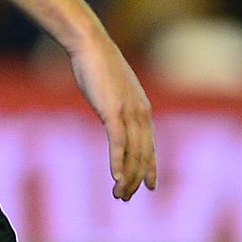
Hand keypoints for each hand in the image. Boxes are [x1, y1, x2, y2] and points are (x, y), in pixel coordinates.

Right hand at [64, 31, 156, 199]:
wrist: (91, 44)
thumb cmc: (98, 64)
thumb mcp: (113, 90)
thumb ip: (117, 106)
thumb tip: (112, 115)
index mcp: (143, 109)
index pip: (150, 145)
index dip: (150, 167)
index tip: (150, 186)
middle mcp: (141, 113)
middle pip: (143, 154)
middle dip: (136, 179)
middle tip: (125, 197)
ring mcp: (128, 112)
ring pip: (132, 153)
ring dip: (126, 176)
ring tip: (119, 194)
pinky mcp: (112, 111)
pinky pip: (118, 142)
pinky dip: (117, 162)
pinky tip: (114, 177)